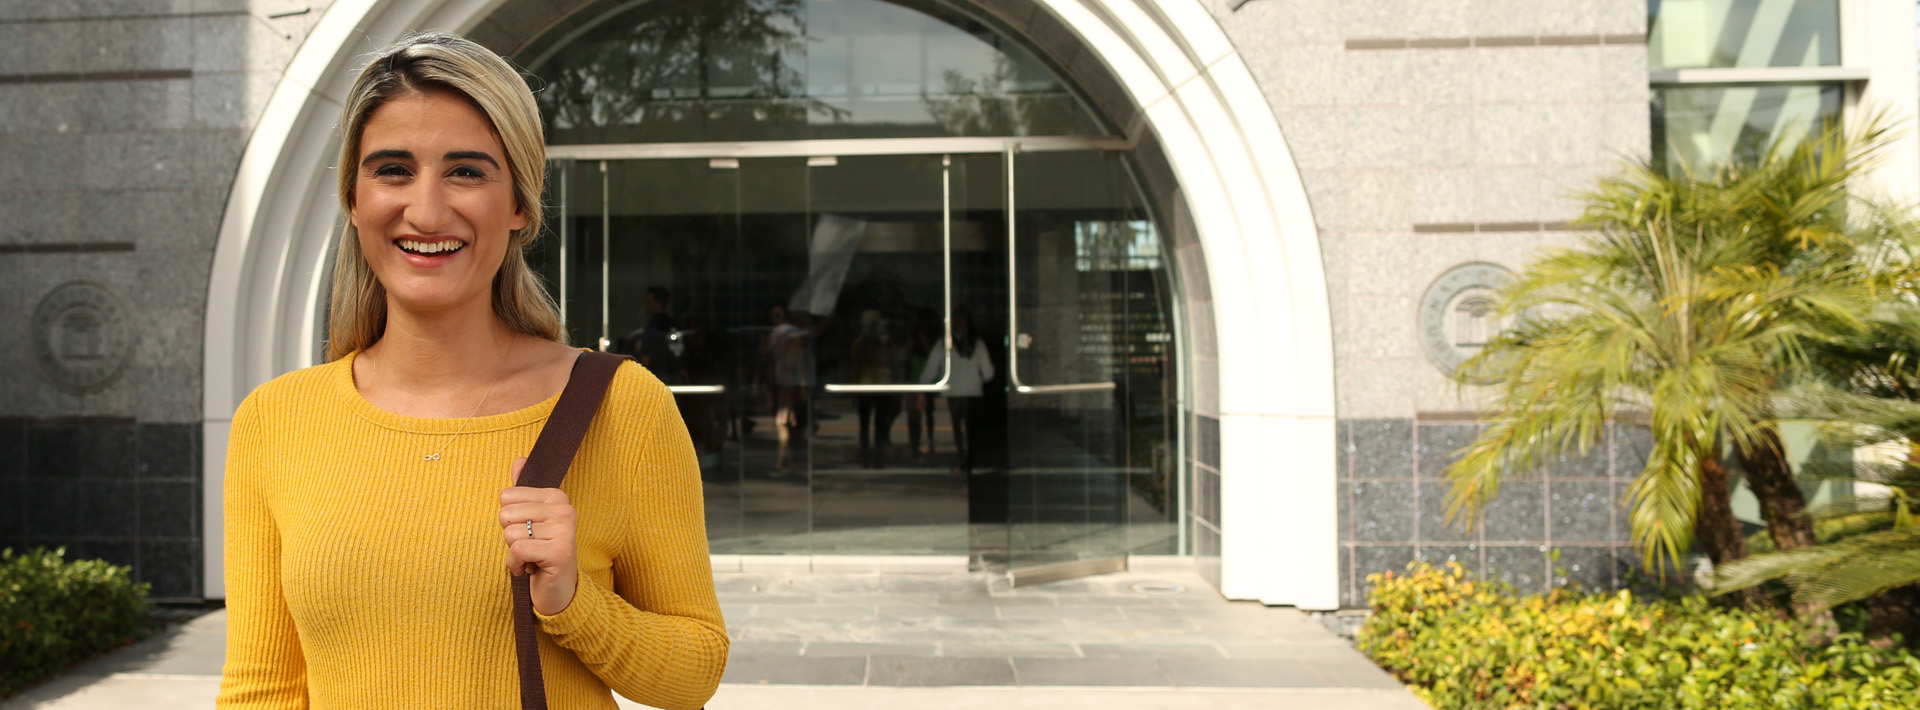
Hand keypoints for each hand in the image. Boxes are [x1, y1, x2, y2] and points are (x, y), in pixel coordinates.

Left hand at [500, 457, 577, 615]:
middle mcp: (565, 510)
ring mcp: (565, 531)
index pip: (506, 496)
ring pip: (510, 534)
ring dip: (513, 554)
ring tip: (530, 558)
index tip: (526, 532)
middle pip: (506, 514)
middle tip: (529, 547)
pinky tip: (529, 569)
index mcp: (556, 497)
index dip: (508, 519)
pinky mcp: (560, 552)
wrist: (558, 591)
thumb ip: (523, 490)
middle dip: (509, 536)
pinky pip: (517, 550)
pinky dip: (515, 565)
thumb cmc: (540, 553)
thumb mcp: (531, 519)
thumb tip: (519, 460)